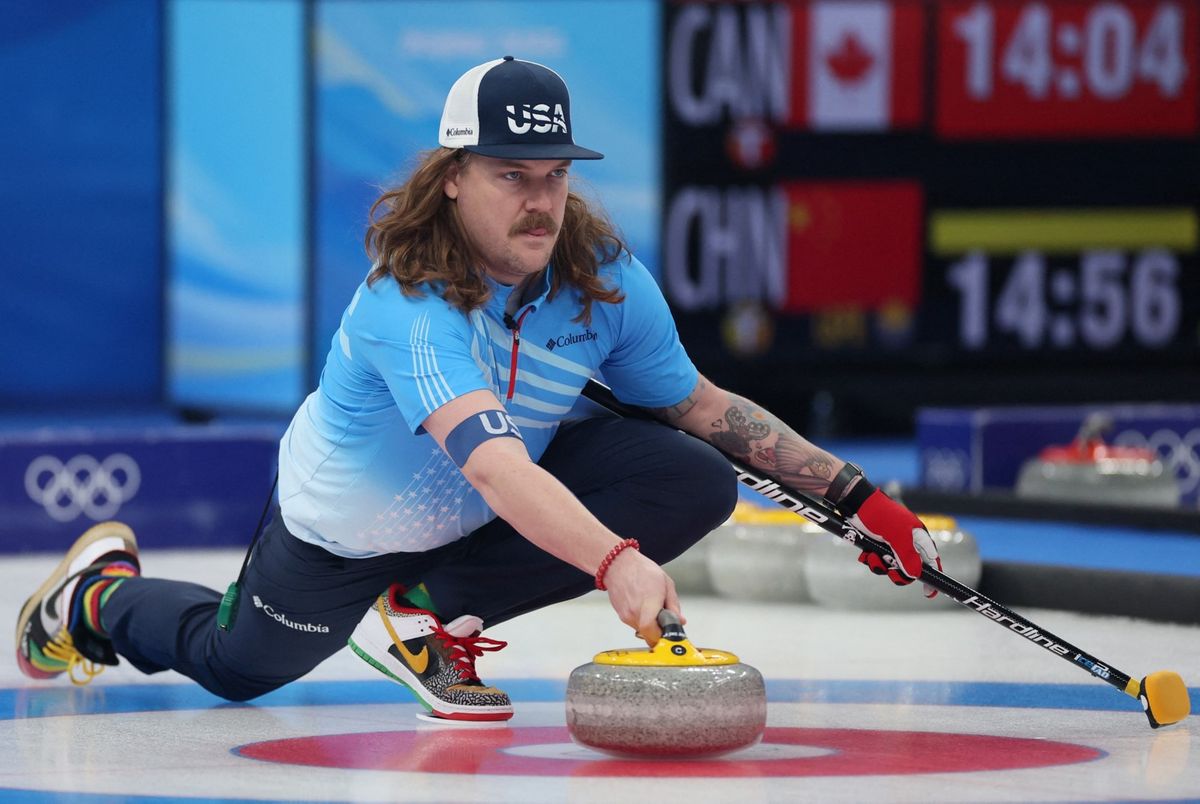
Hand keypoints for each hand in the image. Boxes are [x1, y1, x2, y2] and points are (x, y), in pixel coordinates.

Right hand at [601, 547, 683, 646]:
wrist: (618, 563)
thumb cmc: (641, 570)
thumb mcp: (666, 584)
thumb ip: (674, 605)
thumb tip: (680, 621)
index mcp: (648, 605)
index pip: (653, 634)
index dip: (663, 636)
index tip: (669, 632)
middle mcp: (634, 614)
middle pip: (649, 635)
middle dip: (658, 631)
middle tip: (663, 618)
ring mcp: (625, 615)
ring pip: (641, 630)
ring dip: (649, 624)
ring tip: (651, 606)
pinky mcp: (620, 615)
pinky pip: (634, 623)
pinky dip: (641, 618)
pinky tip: (641, 603)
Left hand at [843, 480, 941, 596]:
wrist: (856, 504)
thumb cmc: (881, 516)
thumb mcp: (897, 536)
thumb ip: (908, 556)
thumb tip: (915, 575)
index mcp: (918, 538)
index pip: (932, 561)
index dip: (933, 577)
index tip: (929, 593)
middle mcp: (907, 543)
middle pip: (909, 569)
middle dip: (897, 572)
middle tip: (889, 569)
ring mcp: (891, 544)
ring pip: (890, 566)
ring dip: (880, 565)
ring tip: (872, 555)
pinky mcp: (877, 545)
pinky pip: (877, 560)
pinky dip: (870, 559)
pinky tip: (865, 552)